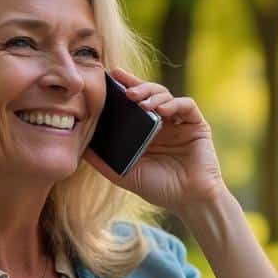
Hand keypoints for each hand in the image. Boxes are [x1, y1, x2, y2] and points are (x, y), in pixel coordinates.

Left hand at [82, 68, 227, 215]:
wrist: (189, 201)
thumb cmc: (159, 188)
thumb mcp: (125, 174)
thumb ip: (104, 161)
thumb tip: (79, 148)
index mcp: (146, 130)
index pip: (133, 102)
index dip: (123, 86)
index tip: (110, 76)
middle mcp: (163, 122)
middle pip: (149, 93)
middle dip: (137, 86)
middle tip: (126, 91)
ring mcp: (180, 123)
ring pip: (166, 95)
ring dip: (153, 95)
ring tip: (142, 102)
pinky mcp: (197, 125)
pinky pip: (186, 105)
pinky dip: (174, 103)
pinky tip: (162, 110)